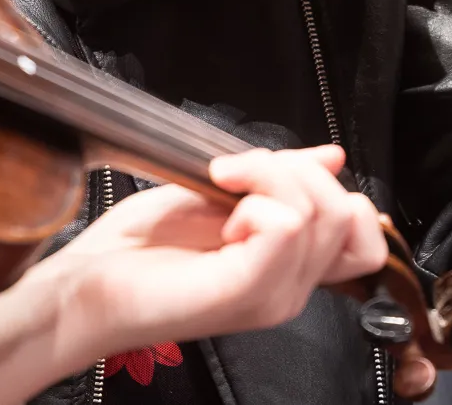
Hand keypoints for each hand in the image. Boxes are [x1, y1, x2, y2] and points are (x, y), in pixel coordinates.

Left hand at [57, 147, 386, 329]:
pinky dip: (255, 199)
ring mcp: (271, 295)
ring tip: (224, 195)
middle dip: (295, 171)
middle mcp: (290, 288)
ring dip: (268, 179)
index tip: (273, 176)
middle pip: (348, 213)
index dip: (332, 190)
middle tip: (239, 177)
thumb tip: (331, 157)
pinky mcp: (242, 291)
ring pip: (319, 212)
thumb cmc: (141, 249)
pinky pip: (286, 227)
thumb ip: (279, 178)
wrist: (87, 285)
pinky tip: (222, 214)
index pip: (364, 234)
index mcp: (289, 268)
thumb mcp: (222, 195)